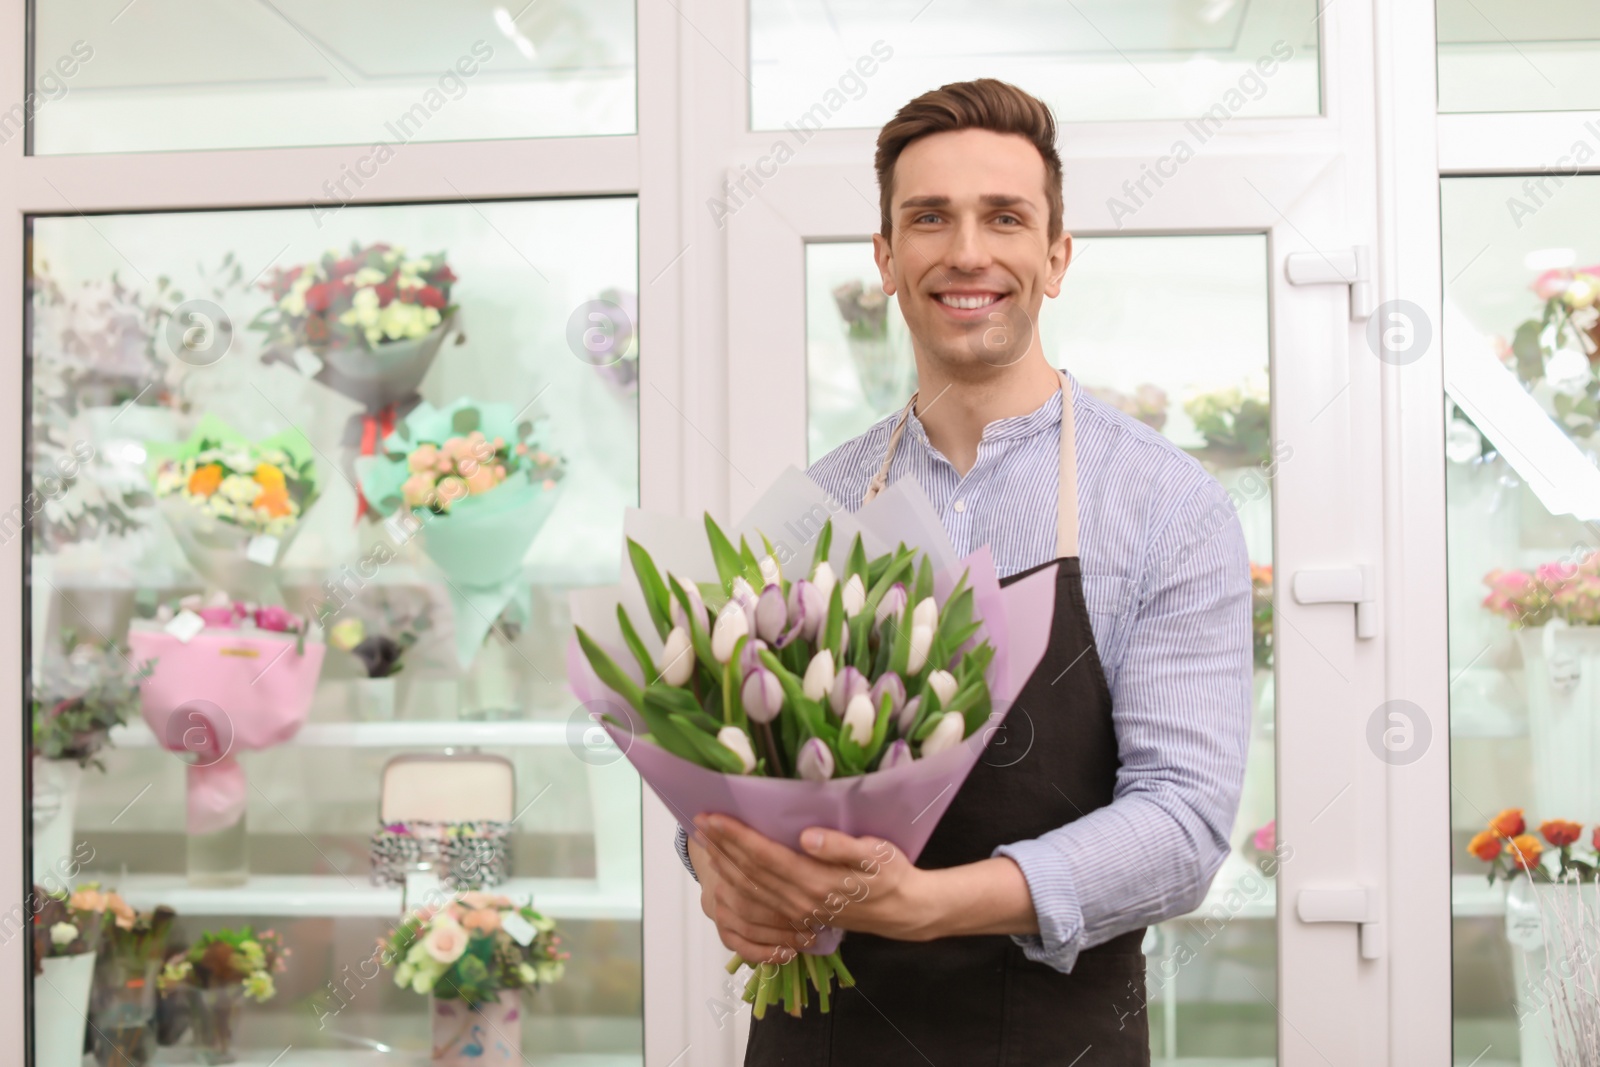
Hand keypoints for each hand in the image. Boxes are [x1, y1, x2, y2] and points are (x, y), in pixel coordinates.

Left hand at [688, 813, 933, 963]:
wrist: (902, 912)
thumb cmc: (891, 875)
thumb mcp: (877, 854)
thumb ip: (842, 846)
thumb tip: (807, 837)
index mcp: (814, 881)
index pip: (764, 856)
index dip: (736, 836)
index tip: (714, 816)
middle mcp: (798, 899)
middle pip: (750, 871)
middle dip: (722, 846)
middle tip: (699, 821)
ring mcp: (795, 910)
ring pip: (749, 888)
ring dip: (724, 863)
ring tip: (706, 840)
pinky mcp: (796, 915)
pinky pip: (757, 900)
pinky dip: (737, 881)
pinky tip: (727, 867)